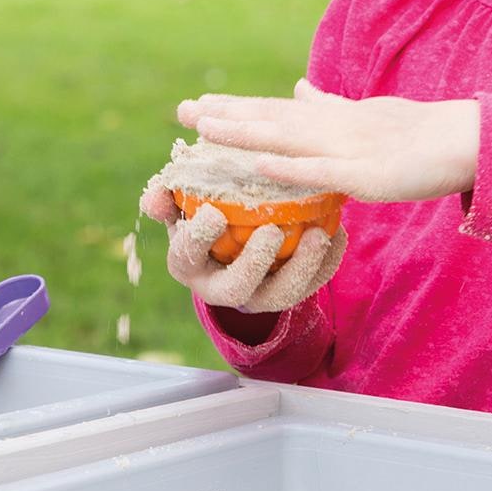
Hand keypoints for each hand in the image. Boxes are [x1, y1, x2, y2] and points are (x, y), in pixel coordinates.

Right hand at [140, 179, 345, 312]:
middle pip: (236, 288)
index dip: (199, 237)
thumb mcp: (180, 201)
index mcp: (187, 263)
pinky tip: (337, 233)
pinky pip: (311, 285)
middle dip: (254, 263)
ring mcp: (257, 294)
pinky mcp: (289, 292)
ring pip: (280, 295)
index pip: (187, 254)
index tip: (214, 212)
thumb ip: (167, 195)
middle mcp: (220, 288)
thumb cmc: (203, 210)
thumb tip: (154, 198)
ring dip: (301, 268)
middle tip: (271, 231)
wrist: (231, 238)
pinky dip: (327, 262)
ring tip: (317, 235)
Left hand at [179, 80, 479, 202]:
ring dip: (244, 132)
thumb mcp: (363, 115)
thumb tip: (300, 89)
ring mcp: (344, 148)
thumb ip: (328, 106)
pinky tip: (259, 166)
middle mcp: (329, 127)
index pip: (271, 111)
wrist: (464, 141)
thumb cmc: (415, 133)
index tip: (196, 106)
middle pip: (267, 120)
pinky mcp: (363, 174)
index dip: (233, 108)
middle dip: (223, 116)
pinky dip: (289, 167)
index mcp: (328, 118)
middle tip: (181, 111)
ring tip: (205, 128)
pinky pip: (319, 172)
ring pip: (284, 139)